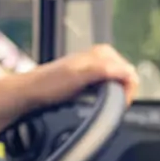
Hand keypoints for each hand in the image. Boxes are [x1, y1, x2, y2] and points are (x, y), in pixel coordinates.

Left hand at [19, 44, 138, 109]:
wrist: (29, 92)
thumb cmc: (49, 85)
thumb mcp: (77, 77)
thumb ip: (102, 71)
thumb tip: (126, 71)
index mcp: (102, 53)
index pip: (130, 73)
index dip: (128, 91)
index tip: (118, 105)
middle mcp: (100, 57)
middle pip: (126, 78)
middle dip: (121, 93)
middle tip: (109, 107)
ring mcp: (95, 66)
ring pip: (117, 83)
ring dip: (114, 95)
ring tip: (101, 105)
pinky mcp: (89, 77)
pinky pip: (108, 86)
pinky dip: (106, 95)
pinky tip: (95, 101)